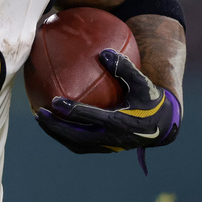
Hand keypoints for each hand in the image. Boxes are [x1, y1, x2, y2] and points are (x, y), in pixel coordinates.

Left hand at [35, 49, 180, 173]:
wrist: (162, 126)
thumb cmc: (150, 100)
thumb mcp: (143, 83)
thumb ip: (125, 68)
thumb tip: (104, 52)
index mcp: (120, 122)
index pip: (91, 117)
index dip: (72, 111)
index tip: (54, 100)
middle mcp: (111, 138)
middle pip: (76, 136)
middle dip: (55, 127)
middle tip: (39, 113)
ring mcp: (107, 147)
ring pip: (75, 144)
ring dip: (56, 133)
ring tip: (41, 119)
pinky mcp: (104, 149)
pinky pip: (80, 144)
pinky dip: (64, 135)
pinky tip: (54, 123)